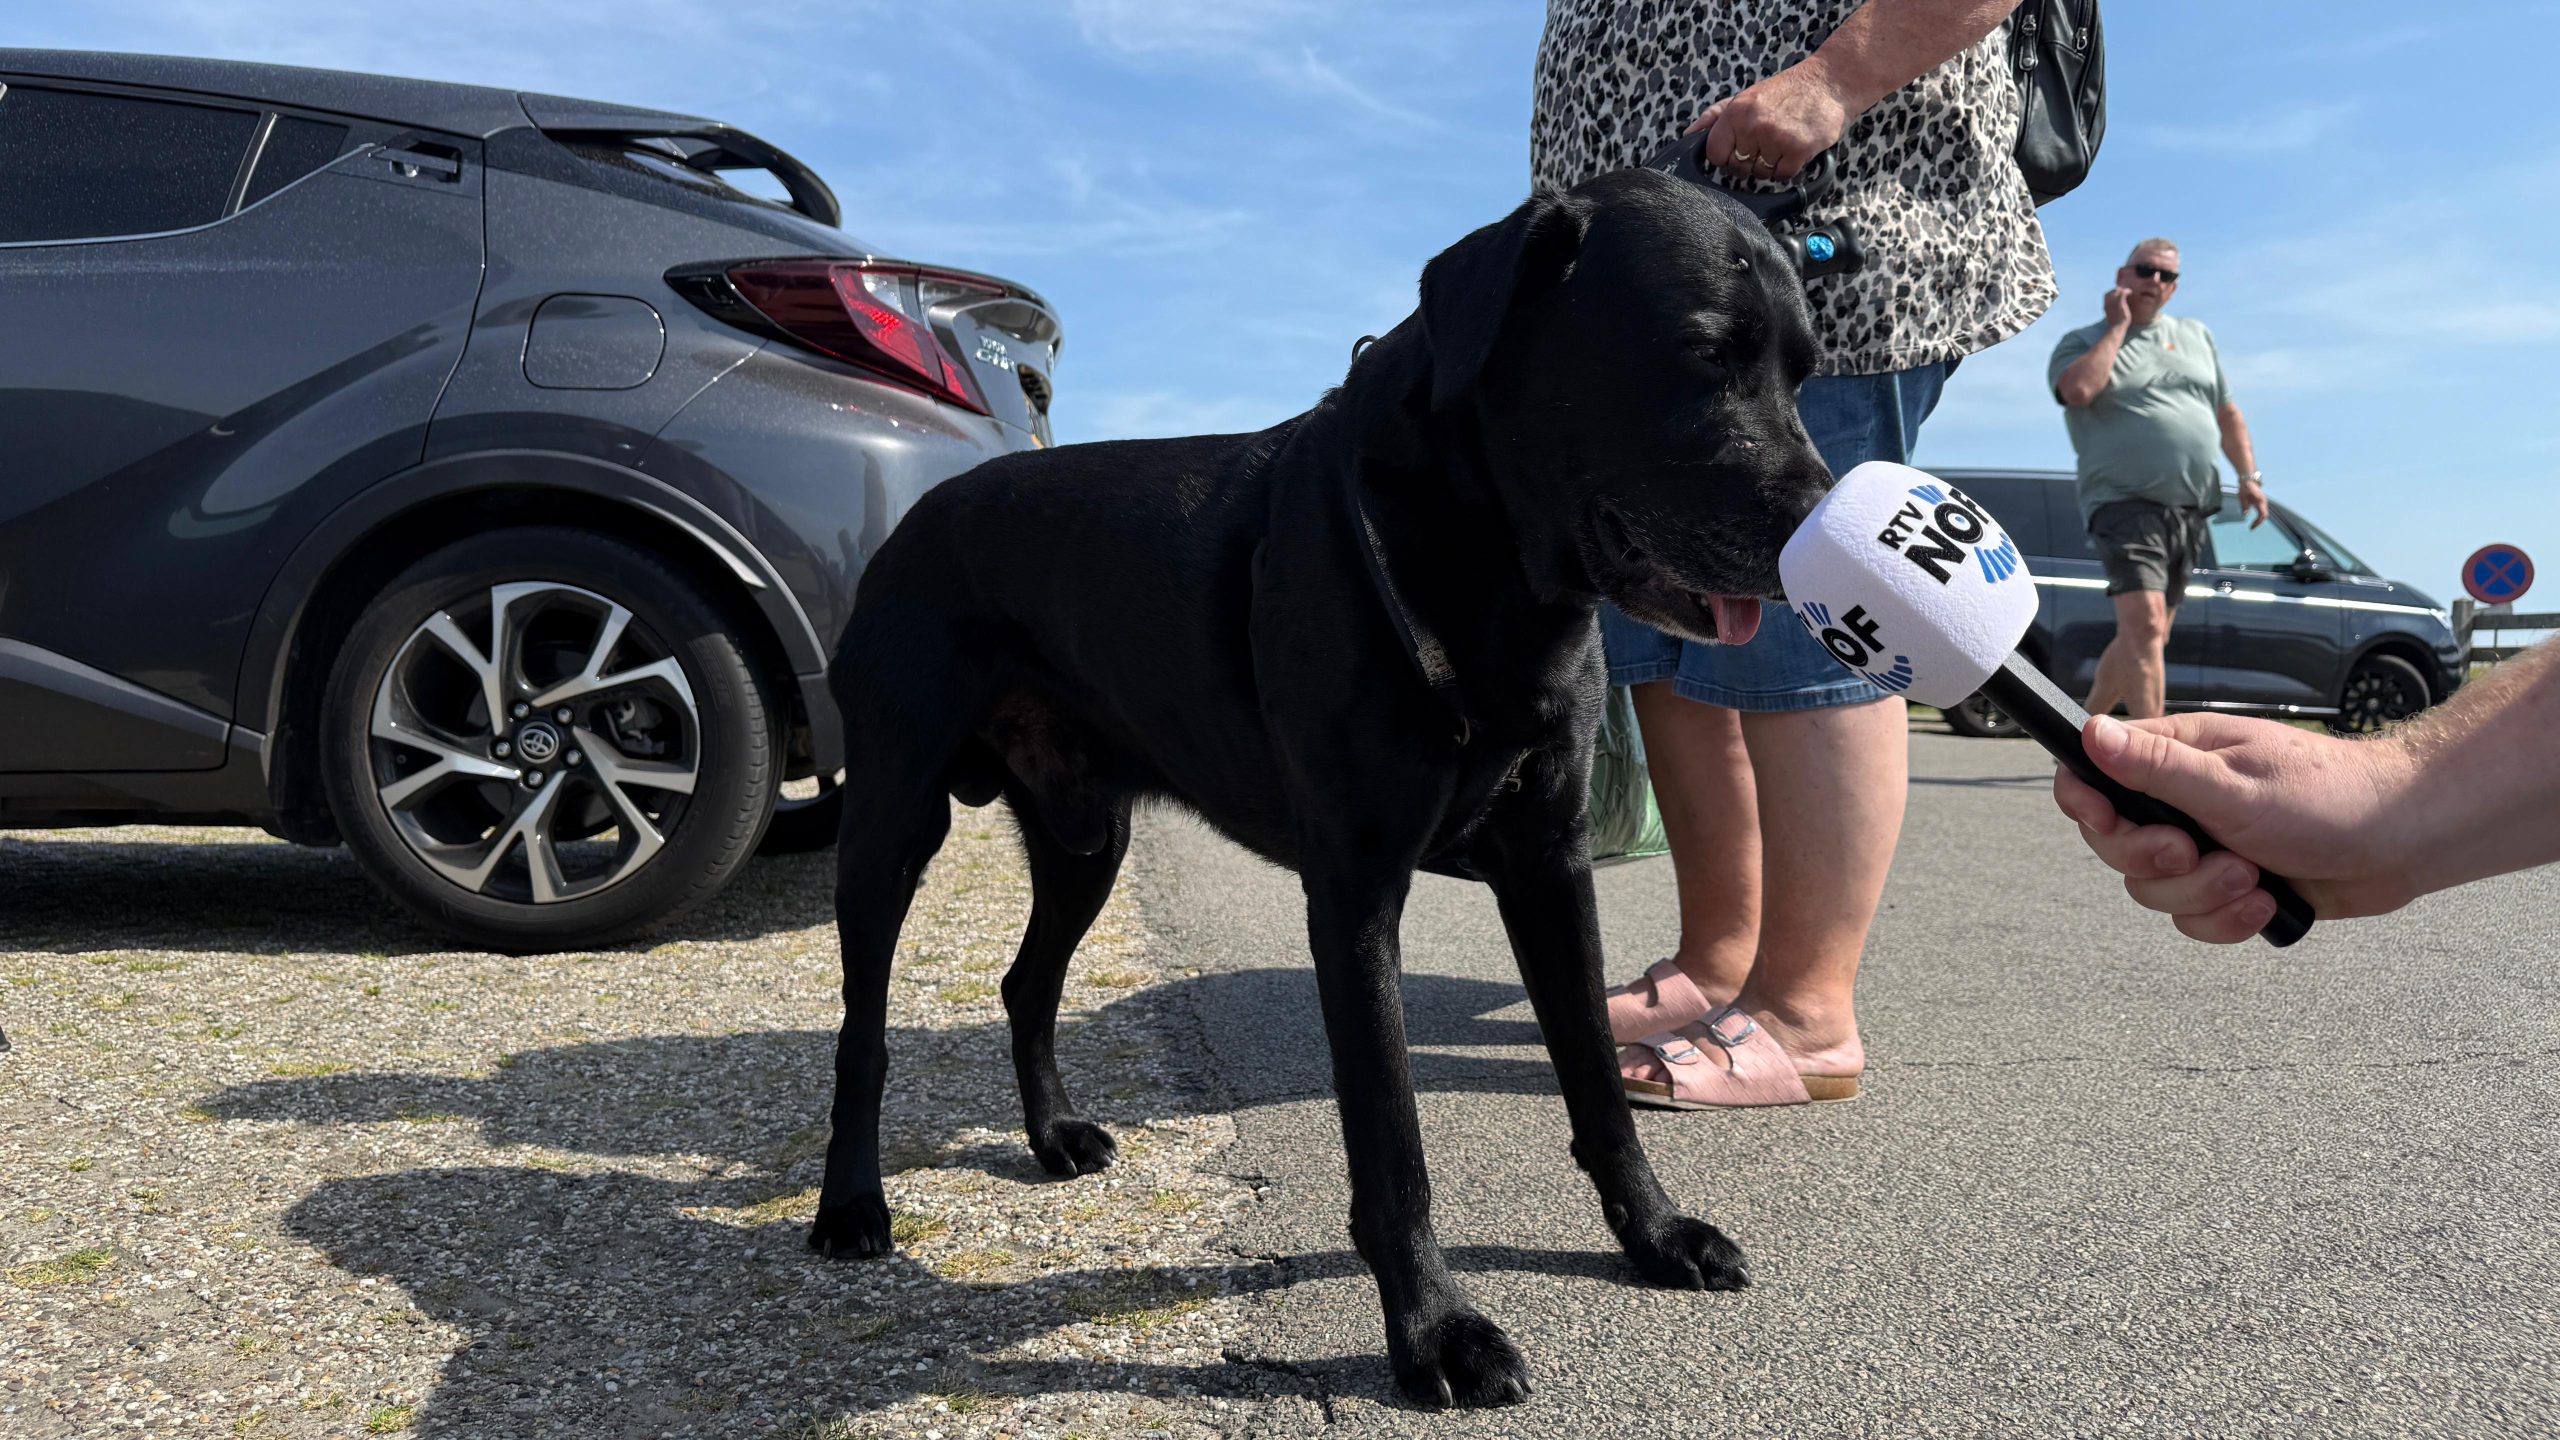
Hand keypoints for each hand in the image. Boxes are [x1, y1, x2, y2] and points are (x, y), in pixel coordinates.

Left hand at [1685, 58, 1852, 182]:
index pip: (1714, 154)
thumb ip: (1715, 116)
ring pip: (1760, 175)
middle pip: (1738, 169)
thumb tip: (1689, 134)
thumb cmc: (1787, 92)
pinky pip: (1782, 176)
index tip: (1738, 150)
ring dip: (1770, 166)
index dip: (1726, 157)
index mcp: (1736, 112)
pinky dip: (1788, 169)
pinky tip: (1794, 149)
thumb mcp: (1746, 97)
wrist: (1829, 82)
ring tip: (1782, 143)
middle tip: (1766, 143)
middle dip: (1750, 162)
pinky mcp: (1798, 149)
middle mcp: (1753, 125)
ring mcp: (1775, 138)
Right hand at [2051, 713, 2421, 941]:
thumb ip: (2157, 766)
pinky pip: (2193, 918)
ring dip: (2202, 894)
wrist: (2404, 841)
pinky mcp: (2230, 885)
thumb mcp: (2233, 783)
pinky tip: (2267, 901)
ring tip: (2253, 878)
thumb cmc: (2330, 795)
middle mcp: (2182, 801)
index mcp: (2177, 758)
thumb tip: (2092, 732)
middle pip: (2116, 845)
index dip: (2085, 803)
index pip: (2093, 774)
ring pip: (2154, 890)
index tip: (2107, 821)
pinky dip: (2226, 919)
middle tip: (2194, 852)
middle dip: (2155, 861)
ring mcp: (2205, 845)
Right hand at [2102, 287, 2131, 327]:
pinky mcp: (2120, 303)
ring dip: (2123, 289)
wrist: (2116, 328)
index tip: (2119, 294)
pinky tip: (2130, 292)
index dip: (2113, 292)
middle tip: (2126, 292)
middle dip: (2119, 289)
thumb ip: (2112, 312)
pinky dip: (2127, 291)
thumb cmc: (2115, 325)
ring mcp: (2114, 302)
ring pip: (2117, 290)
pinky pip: (2123, 292)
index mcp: (2105, 306)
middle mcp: (2108, 302)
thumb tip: (2114, 312)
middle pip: (2112, 291)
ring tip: (2129, 292)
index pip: (2106, 294)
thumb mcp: (2112, 317)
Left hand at [2238, 476, 2269, 528]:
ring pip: (2263, 513)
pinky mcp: (2260, 502)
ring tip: (2252, 526)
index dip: (2258, 522)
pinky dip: (2258, 517)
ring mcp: (2262, 502)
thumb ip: (2244, 505)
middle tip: (2251, 528)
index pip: (2263, 514)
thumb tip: (2245, 514)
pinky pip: (2261, 511)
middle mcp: (2263, 502)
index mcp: (2260, 501)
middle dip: (2258, 522)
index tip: (2252, 527)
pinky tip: (2253, 521)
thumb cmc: (2245, 487)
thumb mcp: (2242, 496)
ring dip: (2258, 520)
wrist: (2248, 479)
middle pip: (2264, 515)